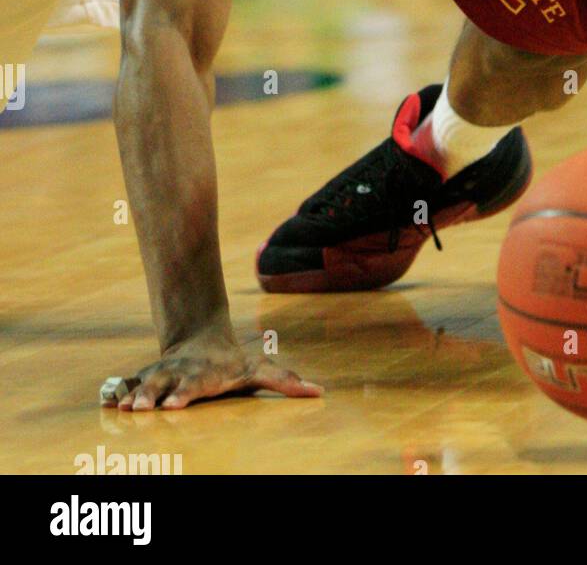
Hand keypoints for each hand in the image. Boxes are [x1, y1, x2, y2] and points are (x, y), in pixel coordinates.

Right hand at [101, 331, 322, 411]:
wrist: (202, 339)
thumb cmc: (234, 363)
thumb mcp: (260, 369)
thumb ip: (286, 382)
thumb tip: (319, 392)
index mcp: (205, 375)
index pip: (195, 385)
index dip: (185, 394)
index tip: (175, 405)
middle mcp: (180, 374)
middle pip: (165, 384)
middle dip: (152, 396)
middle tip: (142, 409)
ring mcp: (162, 376)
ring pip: (144, 384)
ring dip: (133, 396)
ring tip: (122, 410)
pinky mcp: (147, 379)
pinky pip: (128, 385)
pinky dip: (116, 393)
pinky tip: (105, 405)